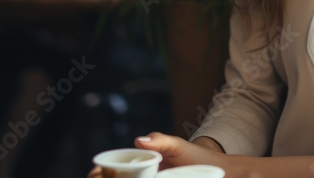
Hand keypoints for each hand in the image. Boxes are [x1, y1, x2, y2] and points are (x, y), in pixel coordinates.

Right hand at [86, 134, 232, 177]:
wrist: (220, 172)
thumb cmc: (197, 158)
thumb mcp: (177, 145)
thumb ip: (160, 140)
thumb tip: (138, 140)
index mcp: (141, 163)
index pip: (113, 168)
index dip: (98, 172)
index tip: (94, 175)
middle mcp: (142, 175)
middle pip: (115, 177)